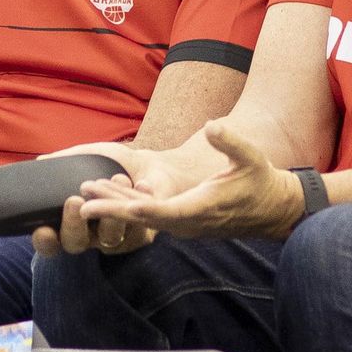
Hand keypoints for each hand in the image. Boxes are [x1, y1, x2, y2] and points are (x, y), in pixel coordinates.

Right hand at [29, 142, 182, 257]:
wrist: (149, 166)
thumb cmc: (111, 164)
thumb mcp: (87, 156)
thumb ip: (65, 161)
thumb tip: (41, 161)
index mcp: (69, 220)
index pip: (50, 242)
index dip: (44, 241)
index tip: (42, 230)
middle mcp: (89, 235)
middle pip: (74, 244)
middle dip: (72, 224)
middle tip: (74, 201)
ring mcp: (114, 239)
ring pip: (108, 239)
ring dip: (111, 211)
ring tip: (118, 179)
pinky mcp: (140, 237)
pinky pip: (138, 231)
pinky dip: (140, 203)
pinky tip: (141, 184)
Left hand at [76, 122, 304, 241]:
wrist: (271, 208)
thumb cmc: (260, 180)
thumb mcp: (251, 157)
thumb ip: (230, 142)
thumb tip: (211, 125)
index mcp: (201, 207)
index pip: (161, 212)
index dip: (133, 208)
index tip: (109, 203)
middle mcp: (188, 222)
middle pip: (143, 219)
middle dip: (111, 211)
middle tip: (80, 204)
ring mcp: (184, 226)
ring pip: (143, 220)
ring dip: (115, 208)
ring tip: (86, 195)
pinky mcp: (182, 222)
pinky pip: (150, 218)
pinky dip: (129, 208)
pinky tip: (110, 195)